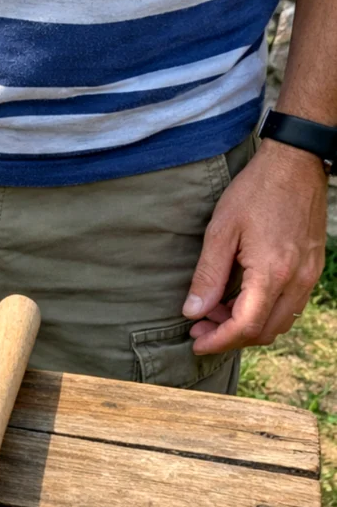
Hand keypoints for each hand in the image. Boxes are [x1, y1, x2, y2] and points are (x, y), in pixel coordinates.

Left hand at [183, 140, 328, 353]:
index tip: (196, 342)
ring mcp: (309, 275)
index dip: (219, 341)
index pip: (246, 326)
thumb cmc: (255, 192)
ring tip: (215, 310)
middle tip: (200, 326)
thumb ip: (208, 275)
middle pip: (265, 331)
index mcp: (273, 273)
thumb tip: (193, 311)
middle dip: (230, 337)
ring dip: (247, 325)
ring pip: (280, 321)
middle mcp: (297, 280)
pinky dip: (264, 310)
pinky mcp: (312, 267)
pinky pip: (290, 304)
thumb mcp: (220, 231)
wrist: (296, 164)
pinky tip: (238, 296)